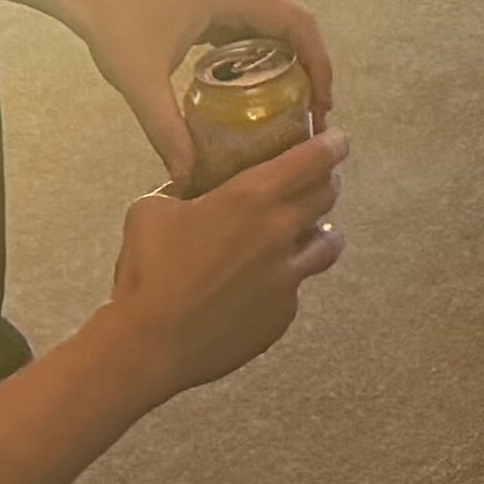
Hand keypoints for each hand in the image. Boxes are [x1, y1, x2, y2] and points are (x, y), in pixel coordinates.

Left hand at [63, 0, 334, 183]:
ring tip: (288, 108)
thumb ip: (166, 131)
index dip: (320, 64)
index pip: (298, 25)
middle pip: (293, 26)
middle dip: (307, 71)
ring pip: (275, 25)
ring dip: (286, 63)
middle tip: (308, 118)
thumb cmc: (115, 23)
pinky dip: (261, 54)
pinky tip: (253, 89)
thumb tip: (188, 176)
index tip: (323, 105)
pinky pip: (255, 23)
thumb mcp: (141, 83)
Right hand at [86, 128, 345, 402]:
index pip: (316, 158)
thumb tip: (188, 186)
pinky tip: (263, 284)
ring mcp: (289, 277)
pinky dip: (288, 277)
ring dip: (320, 231)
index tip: (336, 140)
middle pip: (329, 195)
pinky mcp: (284, 314)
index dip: (332, 144)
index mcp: (254, 196)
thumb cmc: (148, 271)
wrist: (150, 343)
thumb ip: (181, 190)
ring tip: (304, 233)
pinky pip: (298, 287)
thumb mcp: (151, 209)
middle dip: (326, 181)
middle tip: (313, 180)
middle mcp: (282, 232)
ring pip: (329, 243)